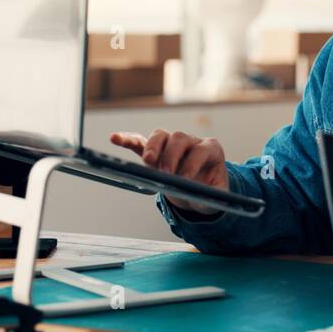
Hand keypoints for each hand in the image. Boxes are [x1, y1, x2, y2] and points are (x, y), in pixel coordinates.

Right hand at [109, 129, 227, 214]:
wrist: (201, 189)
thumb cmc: (210, 190)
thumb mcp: (217, 196)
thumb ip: (211, 195)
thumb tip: (198, 194)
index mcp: (210, 149)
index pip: (201, 150)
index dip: (192, 163)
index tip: (184, 179)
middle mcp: (191, 142)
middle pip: (179, 138)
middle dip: (171, 155)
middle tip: (166, 174)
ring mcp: (172, 144)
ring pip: (160, 136)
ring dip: (153, 147)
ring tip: (148, 162)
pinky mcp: (155, 151)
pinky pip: (140, 142)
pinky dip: (128, 140)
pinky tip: (115, 139)